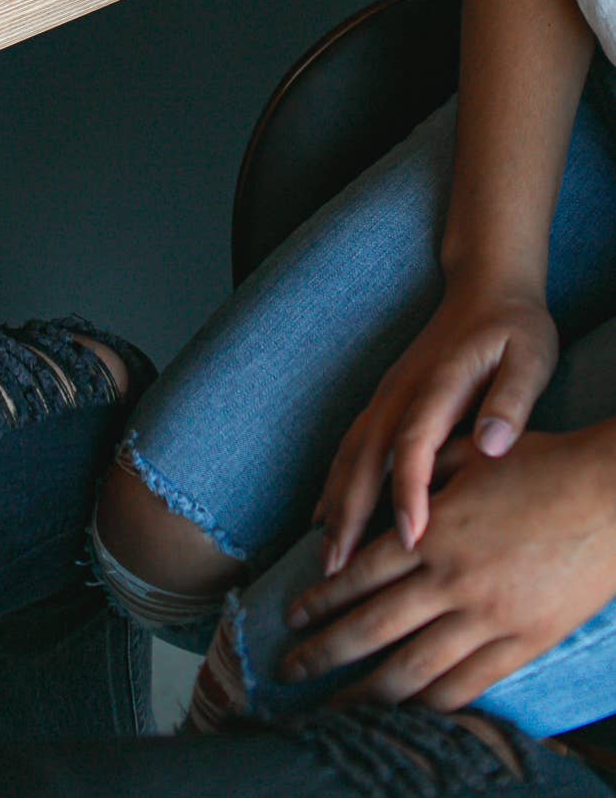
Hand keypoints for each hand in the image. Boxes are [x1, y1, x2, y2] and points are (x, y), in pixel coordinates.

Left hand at [285, 426, 615, 711]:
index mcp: (432, 531)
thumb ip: (421, 475)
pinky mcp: (524, 641)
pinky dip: (433, 702)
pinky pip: (469, 683)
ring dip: (368, 690)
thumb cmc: (542, 463)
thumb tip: (379, 491)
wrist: (611, 494)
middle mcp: (451, 579)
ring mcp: (488, 616)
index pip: (358, 574)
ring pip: (414, 666)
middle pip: (372, 626)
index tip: (291, 616)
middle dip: (324, 651)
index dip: (321, 598)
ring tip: (335, 708)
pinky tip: (409, 711)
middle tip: (288, 669)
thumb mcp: (468, 455)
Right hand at [316, 281, 557, 570]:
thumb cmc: (514, 325)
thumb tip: (490, 444)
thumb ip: (510, 400)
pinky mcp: (386, 400)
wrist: (486, 285)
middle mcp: (401, 392)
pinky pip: (352, 446)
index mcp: (438, 385)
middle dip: (349, 515)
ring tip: (326, 557)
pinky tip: (326, 515)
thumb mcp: (530, 355)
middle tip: (338, 571)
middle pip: (365, 457)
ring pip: (350, 453)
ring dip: (334, 504)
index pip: (414, 444)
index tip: (410, 540)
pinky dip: (334, 483)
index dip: (409, 492)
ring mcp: (388, 395)